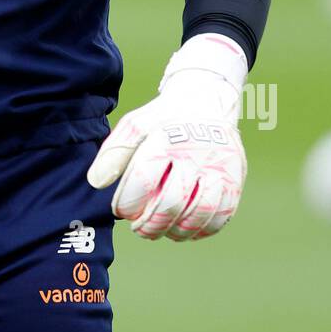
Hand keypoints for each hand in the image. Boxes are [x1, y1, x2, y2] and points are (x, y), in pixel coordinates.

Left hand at [86, 33, 247, 240]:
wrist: (208, 100)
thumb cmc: (164, 118)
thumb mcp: (135, 124)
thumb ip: (114, 152)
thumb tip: (96, 182)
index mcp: (167, 139)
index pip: (143, 180)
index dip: (128, 203)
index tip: (121, 209)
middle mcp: (196, 154)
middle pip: (172, 202)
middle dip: (150, 224)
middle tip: (138, 228)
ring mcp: (219, 168)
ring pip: (200, 213)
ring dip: (176, 230)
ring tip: (161, 231)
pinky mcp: (235, 180)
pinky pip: (222, 215)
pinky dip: (202, 230)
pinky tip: (185, 229)